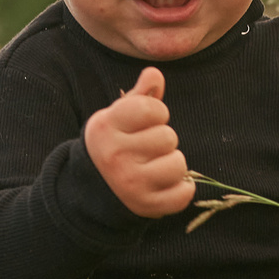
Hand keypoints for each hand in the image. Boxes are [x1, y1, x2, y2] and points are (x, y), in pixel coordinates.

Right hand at [85, 67, 195, 217]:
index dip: (157, 113)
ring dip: (173, 164)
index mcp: (106, 127)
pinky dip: (181, 189)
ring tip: (154, 166)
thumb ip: (141, 95)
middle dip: (163, 141)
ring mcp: (130, 183)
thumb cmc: (115, 143)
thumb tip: (155, 73)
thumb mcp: (119, 116)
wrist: (94, 189)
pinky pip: (184, 193)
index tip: (146, 122)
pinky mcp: (145, 205)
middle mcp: (114, 155)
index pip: (153, 109)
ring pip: (178, 164)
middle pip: (168, 137)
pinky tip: (164, 185)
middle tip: (146, 149)